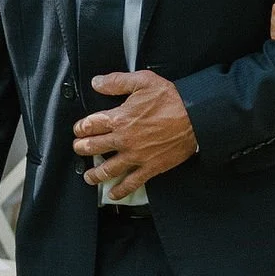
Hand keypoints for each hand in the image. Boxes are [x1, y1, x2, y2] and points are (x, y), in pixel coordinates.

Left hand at [74, 72, 199, 194]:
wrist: (196, 118)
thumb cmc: (172, 99)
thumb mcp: (143, 81)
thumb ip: (117, 82)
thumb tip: (97, 82)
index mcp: (119, 118)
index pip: (90, 125)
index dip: (80, 128)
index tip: (79, 130)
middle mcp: (123, 140)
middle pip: (93, 147)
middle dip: (81, 148)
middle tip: (79, 149)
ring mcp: (136, 156)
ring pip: (107, 169)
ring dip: (94, 174)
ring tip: (89, 176)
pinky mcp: (149, 168)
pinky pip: (131, 183)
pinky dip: (120, 191)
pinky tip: (113, 194)